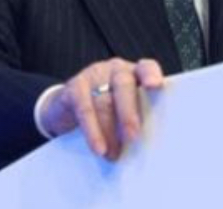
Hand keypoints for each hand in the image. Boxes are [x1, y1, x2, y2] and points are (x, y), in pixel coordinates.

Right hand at [40, 58, 164, 159]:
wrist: (68, 108)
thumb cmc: (107, 110)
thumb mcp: (125, 111)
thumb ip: (137, 119)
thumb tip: (148, 147)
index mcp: (135, 74)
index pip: (146, 68)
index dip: (151, 74)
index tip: (155, 85)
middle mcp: (115, 71)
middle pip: (124, 85)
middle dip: (128, 112)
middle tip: (132, 136)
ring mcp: (94, 76)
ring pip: (103, 101)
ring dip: (108, 130)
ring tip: (112, 153)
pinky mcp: (74, 87)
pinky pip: (84, 108)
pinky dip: (91, 129)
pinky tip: (97, 146)